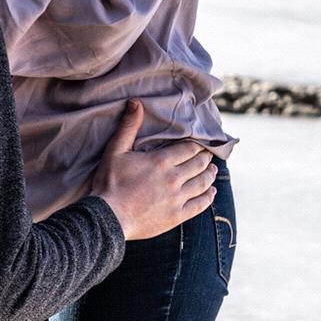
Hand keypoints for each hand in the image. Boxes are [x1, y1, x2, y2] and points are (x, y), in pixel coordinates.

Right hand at [85, 100, 217, 241]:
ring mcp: (177, 199)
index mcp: (161, 161)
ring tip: (212, 170)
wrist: (107, 218)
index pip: (189, 148)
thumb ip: (128, 126)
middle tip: (207, 155)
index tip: (200, 143)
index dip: (197, 145)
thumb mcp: (115, 150)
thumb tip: (135, 102)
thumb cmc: (109, 182)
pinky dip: (209, 197)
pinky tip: (212, 192)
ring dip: (210, 175)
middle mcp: (173, 178)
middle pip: (199, 164)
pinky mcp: (177, 216)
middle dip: (205, 158)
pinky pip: (200, 205)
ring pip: (203, 183)